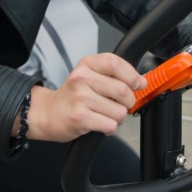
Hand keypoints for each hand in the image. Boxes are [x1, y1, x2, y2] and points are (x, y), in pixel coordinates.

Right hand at [24, 54, 145, 140]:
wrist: (49, 113)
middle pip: (122, 90)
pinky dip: (110, 128)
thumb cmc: (73, 96)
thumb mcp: (90, 76)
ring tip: (107, 115)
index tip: (137, 84)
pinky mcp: (80, 117)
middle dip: (128, 102)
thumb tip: (142, 81)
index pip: (116, 63)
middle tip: (121, 105)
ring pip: (119, 111)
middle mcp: (82, 78)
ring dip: (118, 117)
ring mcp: (80, 98)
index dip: (132, 75)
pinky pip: (110, 124)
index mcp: (87, 64)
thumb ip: (115, 75)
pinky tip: (101, 124)